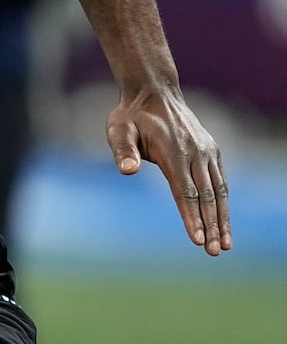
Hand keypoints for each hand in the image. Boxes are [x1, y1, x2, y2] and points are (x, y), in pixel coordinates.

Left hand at [106, 89, 231, 255]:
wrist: (154, 91)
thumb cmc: (130, 115)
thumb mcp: (117, 129)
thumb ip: (122, 150)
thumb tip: (127, 171)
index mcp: (174, 152)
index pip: (185, 192)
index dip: (191, 217)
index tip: (197, 239)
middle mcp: (196, 153)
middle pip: (207, 196)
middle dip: (212, 226)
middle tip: (215, 252)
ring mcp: (207, 152)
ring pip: (219, 191)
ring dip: (223, 219)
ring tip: (226, 245)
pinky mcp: (211, 151)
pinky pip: (220, 181)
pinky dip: (224, 203)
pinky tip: (224, 222)